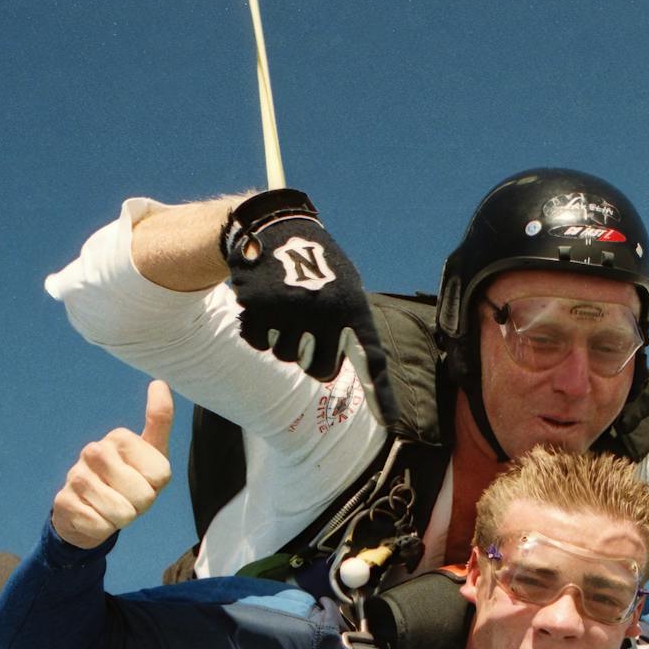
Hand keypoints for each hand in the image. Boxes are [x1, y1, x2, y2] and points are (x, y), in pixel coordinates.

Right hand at [50, 381, 174, 548]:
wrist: (90, 511)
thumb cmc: (128, 480)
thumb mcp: (152, 454)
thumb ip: (159, 421)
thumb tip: (159, 383)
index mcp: (120, 437)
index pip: (161, 475)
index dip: (156, 487)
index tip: (143, 481)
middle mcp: (95, 451)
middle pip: (144, 496)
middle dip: (140, 506)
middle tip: (126, 498)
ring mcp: (76, 475)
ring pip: (122, 513)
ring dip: (121, 519)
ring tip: (110, 508)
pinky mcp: (63, 501)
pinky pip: (100, 526)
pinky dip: (102, 529)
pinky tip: (93, 516)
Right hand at [221, 188, 401, 423]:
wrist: (274, 226)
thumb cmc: (315, 262)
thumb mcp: (343, 286)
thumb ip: (351, 325)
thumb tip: (368, 369)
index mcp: (353, 307)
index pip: (371, 357)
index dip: (381, 394)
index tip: (390, 422)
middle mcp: (327, 312)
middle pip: (318, 370)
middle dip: (309, 356)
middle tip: (305, 328)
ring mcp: (292, 311)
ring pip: (284, 357)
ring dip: (281, 337)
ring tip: (284, 305)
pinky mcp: (261, 307)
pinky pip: (258, 342)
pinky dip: (258, 328)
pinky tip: (263, 303)